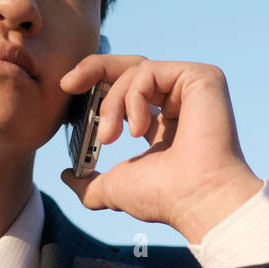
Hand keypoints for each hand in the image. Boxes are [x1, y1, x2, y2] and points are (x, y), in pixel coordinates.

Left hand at [58, 55, 263, 241]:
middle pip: (131, 67)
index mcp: (164, 125)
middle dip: (94, 70)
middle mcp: (180, 103)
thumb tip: (67, 176)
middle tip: (67, 84)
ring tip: (110, 137)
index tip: (68, 91)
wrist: (197, 199)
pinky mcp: (201, 78)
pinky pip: (149, 70)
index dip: (100, 88)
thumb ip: (88, 183)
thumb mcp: (114, 188)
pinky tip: (137, 130)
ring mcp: (192, 89)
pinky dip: (133, 97)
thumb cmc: (165, 198)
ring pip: (136, 70)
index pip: (129, 91)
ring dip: (112, 102)